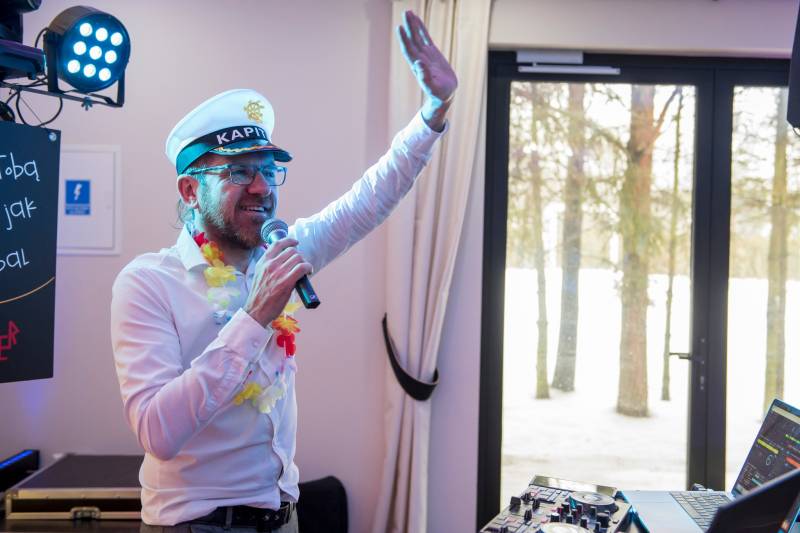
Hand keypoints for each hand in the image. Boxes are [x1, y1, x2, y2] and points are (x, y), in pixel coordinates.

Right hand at [243, 238, 312, 327]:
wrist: (256, 310)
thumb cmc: (260, 295)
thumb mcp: (260, 275)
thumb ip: (269, 266)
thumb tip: (285, 260)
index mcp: (263, 262)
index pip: (277, 244)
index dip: (289, 240)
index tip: (295, 242)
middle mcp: (270, 265)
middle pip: (291, 250)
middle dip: (299, 255)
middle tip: (301, 263)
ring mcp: (278, 273)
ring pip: (298, 258)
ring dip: (304, 262)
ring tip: (305, 269)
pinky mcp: (286, 282)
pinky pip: (302, 267)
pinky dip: (308, 267)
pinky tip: (308, 272)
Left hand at [396, 9, 457, 130]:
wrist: (444, 95)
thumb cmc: (439, 95)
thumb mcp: (433, 88)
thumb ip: (425, 78)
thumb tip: (417, 64)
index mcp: (418, 66)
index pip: (409, 49)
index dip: (404, 39)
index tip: (400, 27)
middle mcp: (420, 58)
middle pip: (412, 40)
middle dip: (408, 27)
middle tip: (405, 13)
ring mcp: (426, 55)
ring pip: (417, 37)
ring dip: (413, 25)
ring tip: (409, 12)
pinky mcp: (433, 53)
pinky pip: (426, 38)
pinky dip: (421, 29)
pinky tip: (418, 21)